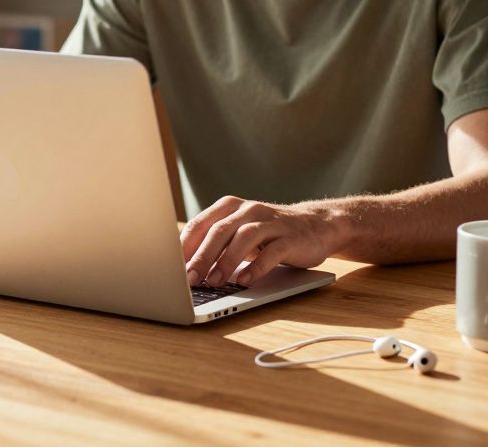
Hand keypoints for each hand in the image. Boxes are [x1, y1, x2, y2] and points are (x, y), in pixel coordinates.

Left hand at [181, 196, 342, 287]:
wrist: (317, 225)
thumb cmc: (268, 234)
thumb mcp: (239, 233)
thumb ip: (215, 243)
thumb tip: (183, 268)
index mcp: (230, 207)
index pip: (200, 224)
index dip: (184, 246)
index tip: (170, 267)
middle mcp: (249, 210)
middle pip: (219, 231)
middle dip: (201, 256)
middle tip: (189, 279)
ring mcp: (271, 222)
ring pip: (243, 238)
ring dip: (226, 261)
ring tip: (214, 282)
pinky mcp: (291, 238)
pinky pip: (272, 252)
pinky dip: (257, 267)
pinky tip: (245, 281)